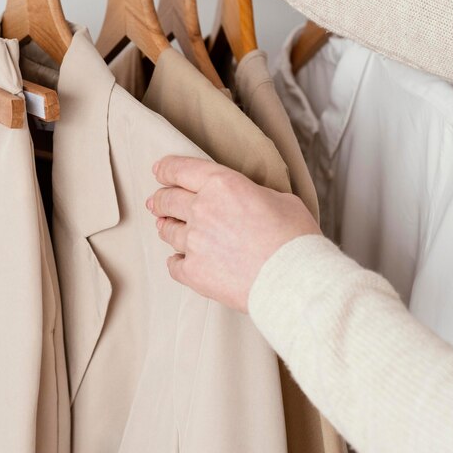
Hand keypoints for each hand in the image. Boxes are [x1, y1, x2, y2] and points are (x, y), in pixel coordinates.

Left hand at [147, 156, 320, 312]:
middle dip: (160, 200)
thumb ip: (253, 194)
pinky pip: (173, 264)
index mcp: (222, 185)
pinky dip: (176, 261)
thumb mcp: (281, 199)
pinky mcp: (193, 272)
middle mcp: (202, 209)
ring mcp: (194, 242)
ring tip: (168, 229)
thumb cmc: (295, 240)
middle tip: (156, 202)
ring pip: (168, 231)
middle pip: (167, 200)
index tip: (159, 172)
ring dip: (167, 228)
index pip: (181, 170)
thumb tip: (247, 200)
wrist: (294, 282)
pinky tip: (180, 261)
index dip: (166, 169)